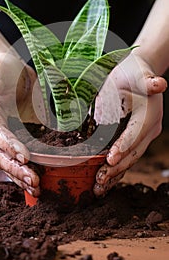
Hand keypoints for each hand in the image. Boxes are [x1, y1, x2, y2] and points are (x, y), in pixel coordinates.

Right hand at [0, 52, 45, 196]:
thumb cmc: (4, 68)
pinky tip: (34, 184)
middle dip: (15, 169)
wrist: (8, 73)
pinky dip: (22, 172)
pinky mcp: (9, 141)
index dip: (8, 145)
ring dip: (19, 177)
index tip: (25, 156)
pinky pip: (13, 160)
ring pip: (5, 162)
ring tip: (36, 188)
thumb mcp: (0, 69)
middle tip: (34, 180)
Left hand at [93, 52, 166, 196]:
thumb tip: (160, 84)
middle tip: (99, 180)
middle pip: (134, 152)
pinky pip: (128, 156)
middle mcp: (150, 128)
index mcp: (150, 115)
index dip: (123, 147)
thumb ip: (148, 82)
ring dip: (116, 174)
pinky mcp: (138, 138)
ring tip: (99, 187)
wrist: (140, 72)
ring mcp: (145, 135)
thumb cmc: (134, 72)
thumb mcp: (138, 74)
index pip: (136, 134)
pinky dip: (117, 168)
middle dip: (117, 168)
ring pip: (131, 159)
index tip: (110, 160)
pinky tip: (106, 179)